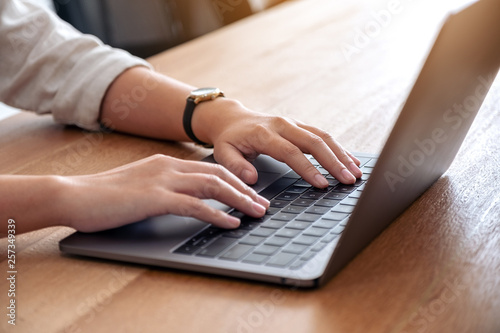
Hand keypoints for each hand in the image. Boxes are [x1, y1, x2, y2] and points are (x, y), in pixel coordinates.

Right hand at [61, 155, 269, 232]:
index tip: (250, 193)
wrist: (73, 194)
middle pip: (218, 175)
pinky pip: (194, 205)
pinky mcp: (154, 198)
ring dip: (239, 200)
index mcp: (166, 162)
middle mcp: (169, 166)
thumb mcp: (139, 185)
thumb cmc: (103, 195)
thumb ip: (162, 187)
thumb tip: (183, 198)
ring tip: (257, 213)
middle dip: (245, 190)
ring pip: (213, 186)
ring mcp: (162, 180)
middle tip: (263, 204)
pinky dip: (216, 214)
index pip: (210, 168)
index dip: (234, 180)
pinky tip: (231, 223)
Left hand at [193, 99, 362, 186]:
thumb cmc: (229, 139)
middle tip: (348, 180)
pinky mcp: (299, 126)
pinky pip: (322, 135)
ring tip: (356, 172)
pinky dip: (338, 148)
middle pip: (313, 142)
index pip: (291, 152)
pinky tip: (350, 159)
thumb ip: (236, 166)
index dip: (308, 169)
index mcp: (264, 134)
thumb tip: (251, 178)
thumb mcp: (223, 153)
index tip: (322, 184)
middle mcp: (282, 125)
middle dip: (333, 162)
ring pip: (322, 136)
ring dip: (341, 154)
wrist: (231, 118)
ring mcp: (293, 124)